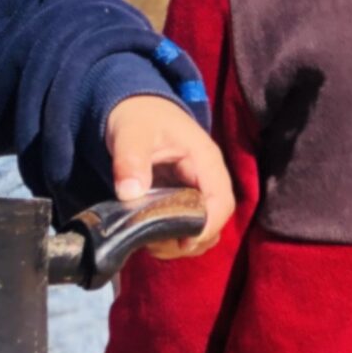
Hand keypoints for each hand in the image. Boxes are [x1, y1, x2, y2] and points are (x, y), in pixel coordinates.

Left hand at [104, 93, 232, 258]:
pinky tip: (147, 237)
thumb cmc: (138, 116)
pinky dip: (169, 237)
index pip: (221, 202)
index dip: (207, 227)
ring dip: (178, 243)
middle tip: (155, 245)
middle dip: (188, 240)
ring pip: (200, 228)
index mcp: (205, 160)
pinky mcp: (181, 199)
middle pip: (213, 222)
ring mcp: (195, 191)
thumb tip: (129, 193)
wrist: (133, 107)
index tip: (182, 242)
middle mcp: (207, 179)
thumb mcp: (131, 132)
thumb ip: (130, 159)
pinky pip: (184, 225)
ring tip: (149, 243)